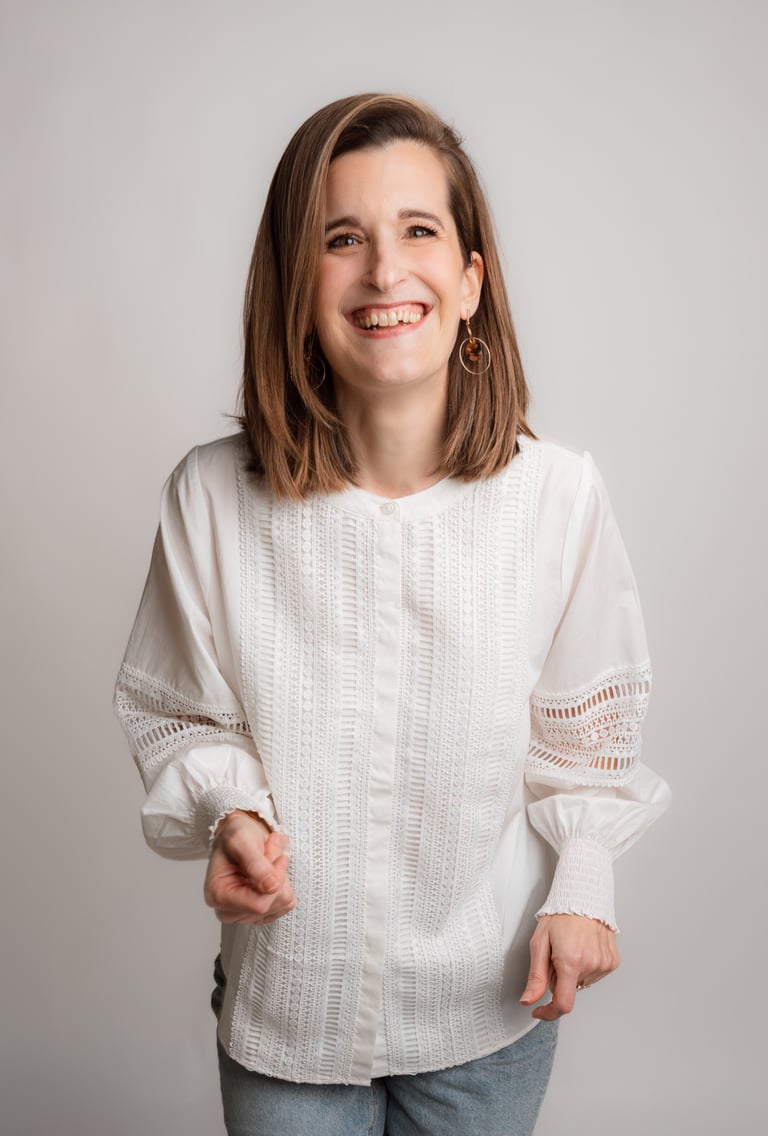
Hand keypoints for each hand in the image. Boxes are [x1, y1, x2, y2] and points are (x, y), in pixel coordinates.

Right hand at [203, 810, 295, 924]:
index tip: (273, 854)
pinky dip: (284, 882)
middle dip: (276, 875)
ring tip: (268, 858)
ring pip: (282, 904)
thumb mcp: (242, 840)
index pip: (258, 904)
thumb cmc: (235, 835)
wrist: (241, 834)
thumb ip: (255, 863)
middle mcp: (229, 910)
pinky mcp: (261, 911)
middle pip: (270, 905)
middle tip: (269, 851)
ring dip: (281, 876)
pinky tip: (271, 870)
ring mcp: (245, 913)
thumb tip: (271, 887)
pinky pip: (286, 903)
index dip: (274, 880)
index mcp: (218, 895)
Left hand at [520, 913, 619, 1019]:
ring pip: (581, 983)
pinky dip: (586, 967)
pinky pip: (594, 975)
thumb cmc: (560, 915)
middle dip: (558, 979)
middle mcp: (591, 965)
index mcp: (570, 962)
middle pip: (569, 989)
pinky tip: (583, 948)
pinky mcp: (613, 961)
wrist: (583, 896)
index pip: (563, 1004)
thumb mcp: (539, 943)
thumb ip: (535, 976)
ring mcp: (604, 964)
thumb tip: (528, 1001)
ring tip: (571, 948)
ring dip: (572, 973)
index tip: (539, 1010)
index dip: (549, 1013)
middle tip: (555, 955)